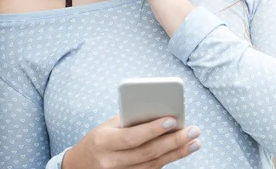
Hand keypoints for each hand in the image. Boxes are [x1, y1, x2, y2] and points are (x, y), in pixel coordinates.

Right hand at [62, 116, 200, 168]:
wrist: (81, 165)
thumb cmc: (100, 138)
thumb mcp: (108, 126)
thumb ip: (131, 120)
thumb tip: (161, 111)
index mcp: (103, 142)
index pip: (132, 137)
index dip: (153, 129)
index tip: (173, 120)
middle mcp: (110, 162)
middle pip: (147, 153)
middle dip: (174, 141)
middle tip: (194, 131)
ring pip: (152, 165)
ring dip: (177, 153)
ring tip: (195, 142)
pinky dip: (167, 161)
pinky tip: (181, 151)